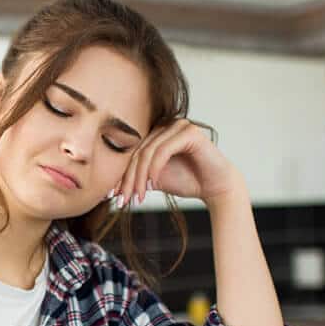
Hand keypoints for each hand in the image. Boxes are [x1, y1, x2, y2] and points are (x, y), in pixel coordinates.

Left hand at [115, 118, 240, 206]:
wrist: (216, 187)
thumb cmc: (187, 181)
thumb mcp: (154, 180)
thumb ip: (136, 178)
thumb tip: (108, 190)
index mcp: (155, 133)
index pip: (131, 152)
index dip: (120, 175)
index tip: (111, 196)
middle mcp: (165, 125)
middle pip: (137, 152)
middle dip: (128, 179)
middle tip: (123, 200)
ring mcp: (178, 125)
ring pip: (148, 152)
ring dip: (140, 177)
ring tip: (138, 197)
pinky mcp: (189, 132)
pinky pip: (164, 150)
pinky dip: (155, 168)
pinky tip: (152, 184)